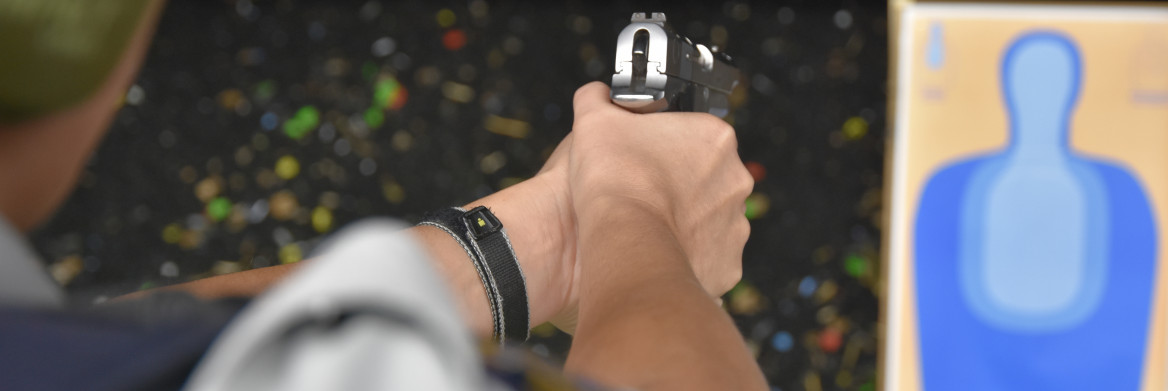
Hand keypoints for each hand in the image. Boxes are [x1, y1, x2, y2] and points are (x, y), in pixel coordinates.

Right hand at [566, 82, 752, 296]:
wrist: (624, 243)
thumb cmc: (614, 181)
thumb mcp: (594, 121)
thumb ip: (597, 99)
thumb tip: (597, 95)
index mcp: (716, 137)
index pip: (694, 134)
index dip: (665, 144)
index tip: (644, 156)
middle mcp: (736, 179)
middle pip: (706, 176)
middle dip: (679, 183)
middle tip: (644, 190)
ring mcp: (735, 223)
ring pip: (709, 217)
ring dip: (686, 219)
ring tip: (649, 223)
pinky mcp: (727, 262)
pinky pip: (709, 255)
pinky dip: (688, 254)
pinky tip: (661, 250)